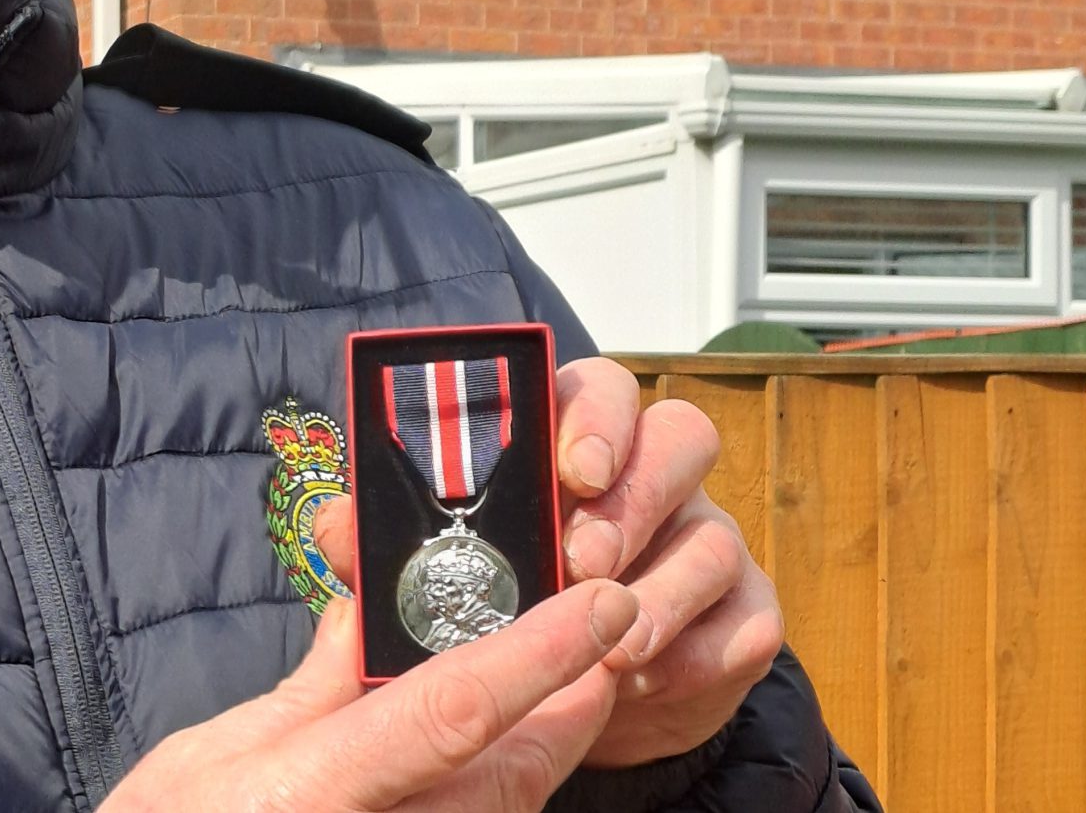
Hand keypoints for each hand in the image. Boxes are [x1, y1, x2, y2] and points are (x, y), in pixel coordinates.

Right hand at [101, 581, 638, 812]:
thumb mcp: (209, 755)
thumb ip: (310, 689)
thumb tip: (371, 611)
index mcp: (313, 792)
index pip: (455, 711)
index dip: (540, 654)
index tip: (601, 603)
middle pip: (512, 774)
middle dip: (570, 703)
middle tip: (602, 637)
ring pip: (505, 809)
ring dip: (536, 748)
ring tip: (557, 689)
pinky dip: (489, 788)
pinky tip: (485, 760)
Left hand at [311, 358, 781, 772]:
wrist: (574, 697)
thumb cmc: (501, 605)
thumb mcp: (440, 570)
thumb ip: (392, 539)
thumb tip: (337, 523)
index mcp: (576, 444)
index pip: (600, 389)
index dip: (594, 417)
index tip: (571, 468)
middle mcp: (651, 477)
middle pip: (680, 438)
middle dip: (633, 500)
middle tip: (581, 562)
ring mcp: (705, 541)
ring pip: (717, 537)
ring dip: (663, 592)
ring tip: (612, 649)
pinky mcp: (742, 615)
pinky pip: (748, 622)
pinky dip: (700, 654)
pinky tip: (648, 684)